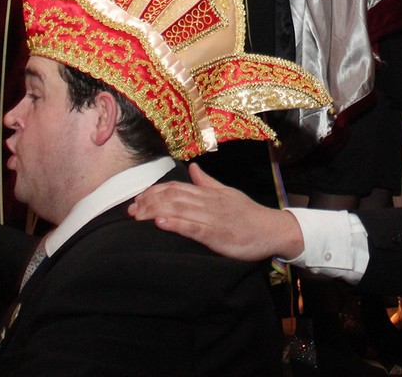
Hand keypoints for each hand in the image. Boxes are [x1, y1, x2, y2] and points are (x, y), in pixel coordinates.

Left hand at [127, 163, 303, 259]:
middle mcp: (208, 202)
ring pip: (179, 210)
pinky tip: (161, 224)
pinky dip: (176, 225)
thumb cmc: (249, 214)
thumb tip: (193, 167)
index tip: (137, 200)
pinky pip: (194, 228)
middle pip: (172, 197)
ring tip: (137, 216)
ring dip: (155, 212)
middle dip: (148, 203)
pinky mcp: (217, 235)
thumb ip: (208, 182)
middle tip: (129, 211)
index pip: (176, 188)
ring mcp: (212, 218)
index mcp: (209, 194)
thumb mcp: (227, 194)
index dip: (154, 192)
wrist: (272, 229)